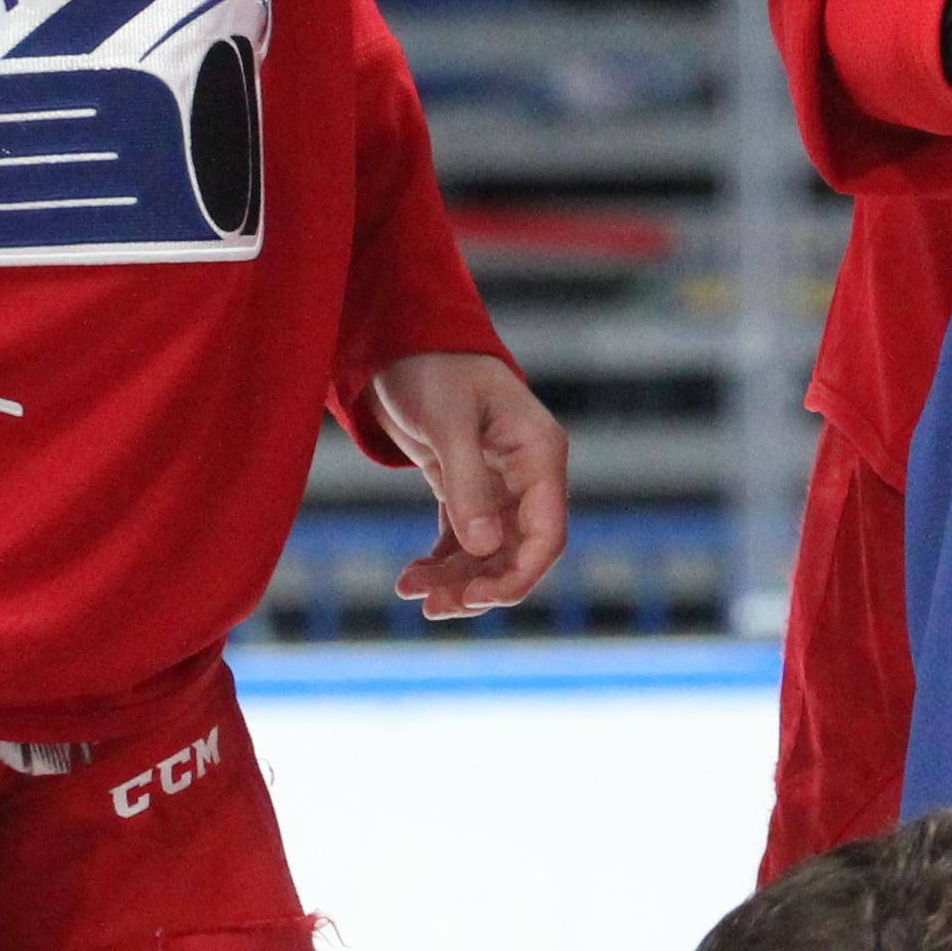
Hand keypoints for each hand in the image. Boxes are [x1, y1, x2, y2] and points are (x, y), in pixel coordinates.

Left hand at [375, 351, 568, 619]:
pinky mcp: (469, 489)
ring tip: (411, 592)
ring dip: (456, 580)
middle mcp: (528, 475)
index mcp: (540, 454)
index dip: (518, 575)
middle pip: (520, 553)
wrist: (404, 342)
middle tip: (433, 608)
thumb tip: (485, 548)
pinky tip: (411, 577)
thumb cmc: (434, 369)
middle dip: (481, 586)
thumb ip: (468, 484)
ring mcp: (500, 485)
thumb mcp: (449, 423)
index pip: (547, 534)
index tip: (474, 599)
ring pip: (490, 554)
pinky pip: (464, 541)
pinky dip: (441, 564)